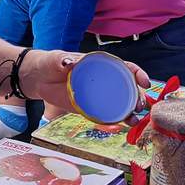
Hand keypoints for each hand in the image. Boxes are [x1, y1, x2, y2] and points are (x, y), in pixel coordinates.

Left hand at [18, 49, 149, 111]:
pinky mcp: (92, 107)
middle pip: (128, 87)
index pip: (125, 67)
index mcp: (101, 64)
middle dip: (137, 96)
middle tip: (138, 106)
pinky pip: (109, 114)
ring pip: (121, 102)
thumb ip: (62, 60)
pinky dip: (119, 120)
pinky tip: (125, 125)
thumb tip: (68, 62)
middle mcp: (104, 79)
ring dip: (131, 111)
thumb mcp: (56, 59)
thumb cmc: (50, 64)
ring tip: (134, 120)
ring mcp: (99, 95)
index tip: (144, 82)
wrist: (40, 79)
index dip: (137, 73)